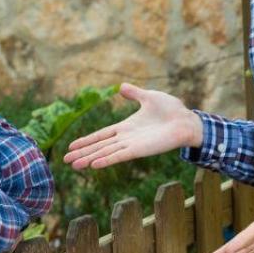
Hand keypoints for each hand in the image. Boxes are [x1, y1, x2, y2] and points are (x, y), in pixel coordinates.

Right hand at [64, 83, 202, 169]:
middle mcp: (126, 138)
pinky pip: (120, 155)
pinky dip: (107, 159)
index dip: (86, 140)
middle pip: (99, 146)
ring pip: (106, 153)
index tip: (71, 146)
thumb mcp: (149, 97)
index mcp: (126, 127)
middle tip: (65, 161)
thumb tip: (121, 87)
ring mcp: (132, 145)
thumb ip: (134, 94)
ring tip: (74, 165)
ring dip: (89, 158)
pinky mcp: (140, 149)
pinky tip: (94, 164)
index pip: (102, 135)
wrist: (187, 121)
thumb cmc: (172, 110)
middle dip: (82, 153)